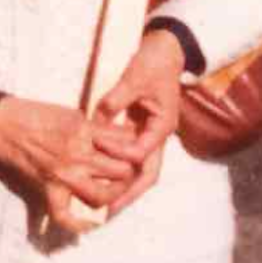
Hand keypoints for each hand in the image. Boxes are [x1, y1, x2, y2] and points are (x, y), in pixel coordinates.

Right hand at [0, 96, 139, 232]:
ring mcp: (64, 175)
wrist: (1, 124)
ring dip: (113, 196)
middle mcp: (78, 154)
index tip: (136, 152)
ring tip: (113, 191)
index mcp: (85, 130)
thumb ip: (94, 127)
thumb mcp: (70, 113)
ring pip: (103, 195)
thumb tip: (116, 139)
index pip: (125, 144)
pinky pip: (66, 217)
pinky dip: (79, 225)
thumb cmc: (34, 114)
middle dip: (128, 172)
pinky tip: (90, 224)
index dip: (135, 149)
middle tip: (128, 172)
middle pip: (121, 171)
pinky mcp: (49, 189)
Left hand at [93, 29, 186, 218]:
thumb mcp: (135, 77)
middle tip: (109, 212)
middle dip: (130, 194)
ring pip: (141, 171)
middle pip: (148, 175)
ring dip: (126, 188)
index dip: (119, 154)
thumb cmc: (153, 62)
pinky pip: (132, 157)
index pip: (141, 153)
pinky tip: (104, 179)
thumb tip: (98, 116)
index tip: (97, 146)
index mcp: (162, 126)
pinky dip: (121, 170)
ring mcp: (150, 135)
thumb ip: (117, 98)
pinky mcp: (141, 130)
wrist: (165, 50)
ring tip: (106, 205)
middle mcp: (159, 136)